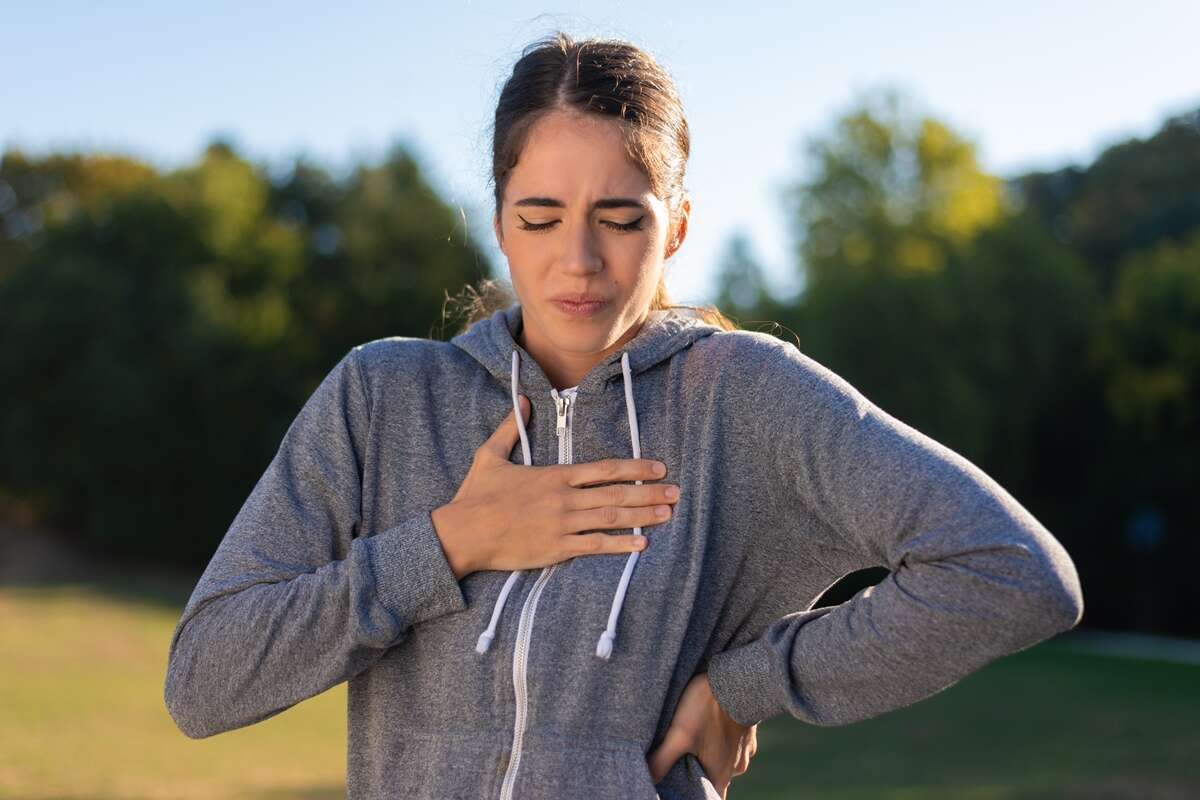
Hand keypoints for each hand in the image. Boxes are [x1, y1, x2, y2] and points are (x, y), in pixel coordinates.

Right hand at [431, 394, 680, 577]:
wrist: (461, 533)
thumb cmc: (475, 496)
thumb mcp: (490, 455)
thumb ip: (509, 428)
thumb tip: (520, 400)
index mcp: (554, 475)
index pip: (604, 469)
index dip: (635, 468)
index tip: (659, 468)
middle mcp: (564, 498)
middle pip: (616, 492)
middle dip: (649, 492)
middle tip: (676, 492)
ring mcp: (562, 524)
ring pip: (611, 517)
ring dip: (642, 515)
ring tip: (667, 514)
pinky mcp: (556, 548)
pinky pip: (595, 546)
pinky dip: (620, 544)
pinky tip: (641, 544)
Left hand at [647, 673, 757, 798]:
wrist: (739, 679)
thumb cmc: (708, 708)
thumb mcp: (679, 734)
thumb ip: (661, 760)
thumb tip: (647, 779)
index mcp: (720, 775)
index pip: (708, 799)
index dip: (695, 796)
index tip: (682, 790)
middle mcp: (735, 768)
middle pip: (715, 781)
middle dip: (699, 776)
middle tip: (682, 764)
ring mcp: (744, 750)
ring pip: (724, 762)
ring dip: (710, 758)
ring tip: (694, 744)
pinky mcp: (748, 733)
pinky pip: (733, 744)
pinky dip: (721, 741)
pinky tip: (710, 728)